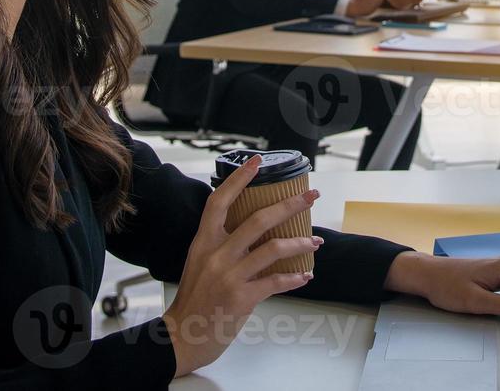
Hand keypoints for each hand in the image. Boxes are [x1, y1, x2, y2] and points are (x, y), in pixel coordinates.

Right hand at [163, 155, 323, 376]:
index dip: (238, 179)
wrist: (182, 336)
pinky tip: (305, 275)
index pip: (219, 201)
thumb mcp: (200, 264)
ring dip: (300, 242)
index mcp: (204, 242)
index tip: (257, 162)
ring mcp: (228, 276)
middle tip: (311, 195)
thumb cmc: (194, 299)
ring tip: (316, 241)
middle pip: (257, 219)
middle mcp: (216, 254)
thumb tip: (254, 231)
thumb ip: (221, 246)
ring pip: (272, 248)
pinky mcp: (241, 297)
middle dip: (290, 204)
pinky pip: (275, 281)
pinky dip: (294, 277)